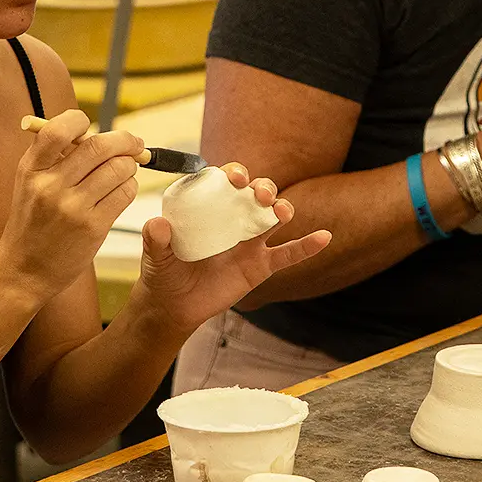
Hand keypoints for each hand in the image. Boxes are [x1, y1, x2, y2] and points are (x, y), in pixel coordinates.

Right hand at [0, 109, 146, 301]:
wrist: (24, 270)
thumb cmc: (32, 222)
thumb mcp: (29, 182)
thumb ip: (53, 155)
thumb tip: (91, 131)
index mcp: (31, 169)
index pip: (58, 129)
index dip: (80, 121)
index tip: (91, 126)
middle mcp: (50, 185)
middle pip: (99, 146)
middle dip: (125, 141)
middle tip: (134, 144)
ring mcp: (72, 207)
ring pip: (119, 169)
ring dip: (129, 166)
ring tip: (123, 172)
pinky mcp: (93, 227)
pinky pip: (125, 193)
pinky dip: (129, 186)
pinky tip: (120, 191)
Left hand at [133, 164, 330, 334]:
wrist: (175, 307)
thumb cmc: (164, 273)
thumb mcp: (156, 256)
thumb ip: (158, 240)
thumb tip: (158, 224)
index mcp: (209, 207)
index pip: (226, 182)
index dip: (235, 174)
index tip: (235, 178)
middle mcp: (233, 218)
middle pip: (256, 193)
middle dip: (262, 187)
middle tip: (260, 195)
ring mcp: (251, 240)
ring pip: (274, 217)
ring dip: (282, 208)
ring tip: (281, 212)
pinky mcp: (261, 265)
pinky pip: (289, 253)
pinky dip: (308, 246)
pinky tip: (324, 238)